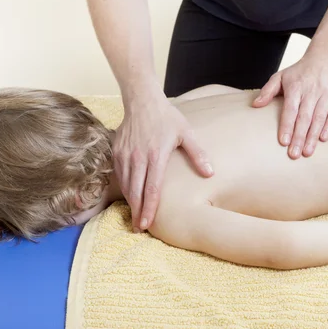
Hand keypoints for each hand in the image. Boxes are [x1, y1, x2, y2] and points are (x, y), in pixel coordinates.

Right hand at [114, 87, 212, 231]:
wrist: (142, 100)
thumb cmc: (167, 117)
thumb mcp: (186, 133)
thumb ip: (198, 154)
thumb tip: (210, 173)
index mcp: (156, 156)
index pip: (152, 189)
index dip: (150, 208)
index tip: (148, 223)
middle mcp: (138, 158)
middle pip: (136, 192)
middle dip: (137, 212)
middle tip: (139, 227)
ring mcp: (125, 155)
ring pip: (126, 185)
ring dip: (130, 202)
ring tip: (135, 216)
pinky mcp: (117, 152)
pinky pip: (119, 175)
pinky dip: (124, 188)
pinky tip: (129, 197)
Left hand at [252, 51, 327, 158]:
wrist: (326, 57)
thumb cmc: (299, 72)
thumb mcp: (280, 76)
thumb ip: (267, 91)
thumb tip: (255, 105)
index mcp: (295, 87)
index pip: (290, 109)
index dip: (287, 126)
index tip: (283, 142)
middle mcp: (312, 90)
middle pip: (305, 117)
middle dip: (299, 137)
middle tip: (294, 154)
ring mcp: (327, 93)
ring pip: (319, 117)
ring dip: (313, 136)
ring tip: (307, 152)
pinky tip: (322, 139)